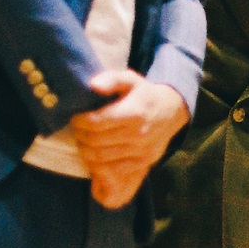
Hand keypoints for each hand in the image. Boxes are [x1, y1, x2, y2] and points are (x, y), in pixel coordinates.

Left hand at [71, 69, 189, 208]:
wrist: (172, 111)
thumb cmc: (144, 94)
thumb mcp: (130, 79)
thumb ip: (111, 79)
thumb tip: (93, 85)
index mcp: (135, 112)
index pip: (96, 122)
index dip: (80, 121)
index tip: (76, 117)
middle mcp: (139, 134)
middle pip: (95, 141)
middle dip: (80, 135)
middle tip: (78, 129)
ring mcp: (142, 151)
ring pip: (100, 157)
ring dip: (86, 149)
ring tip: (84, 140)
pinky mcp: (143, 162)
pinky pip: (112, 168)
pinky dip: (98, 163)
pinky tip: (96, 152)